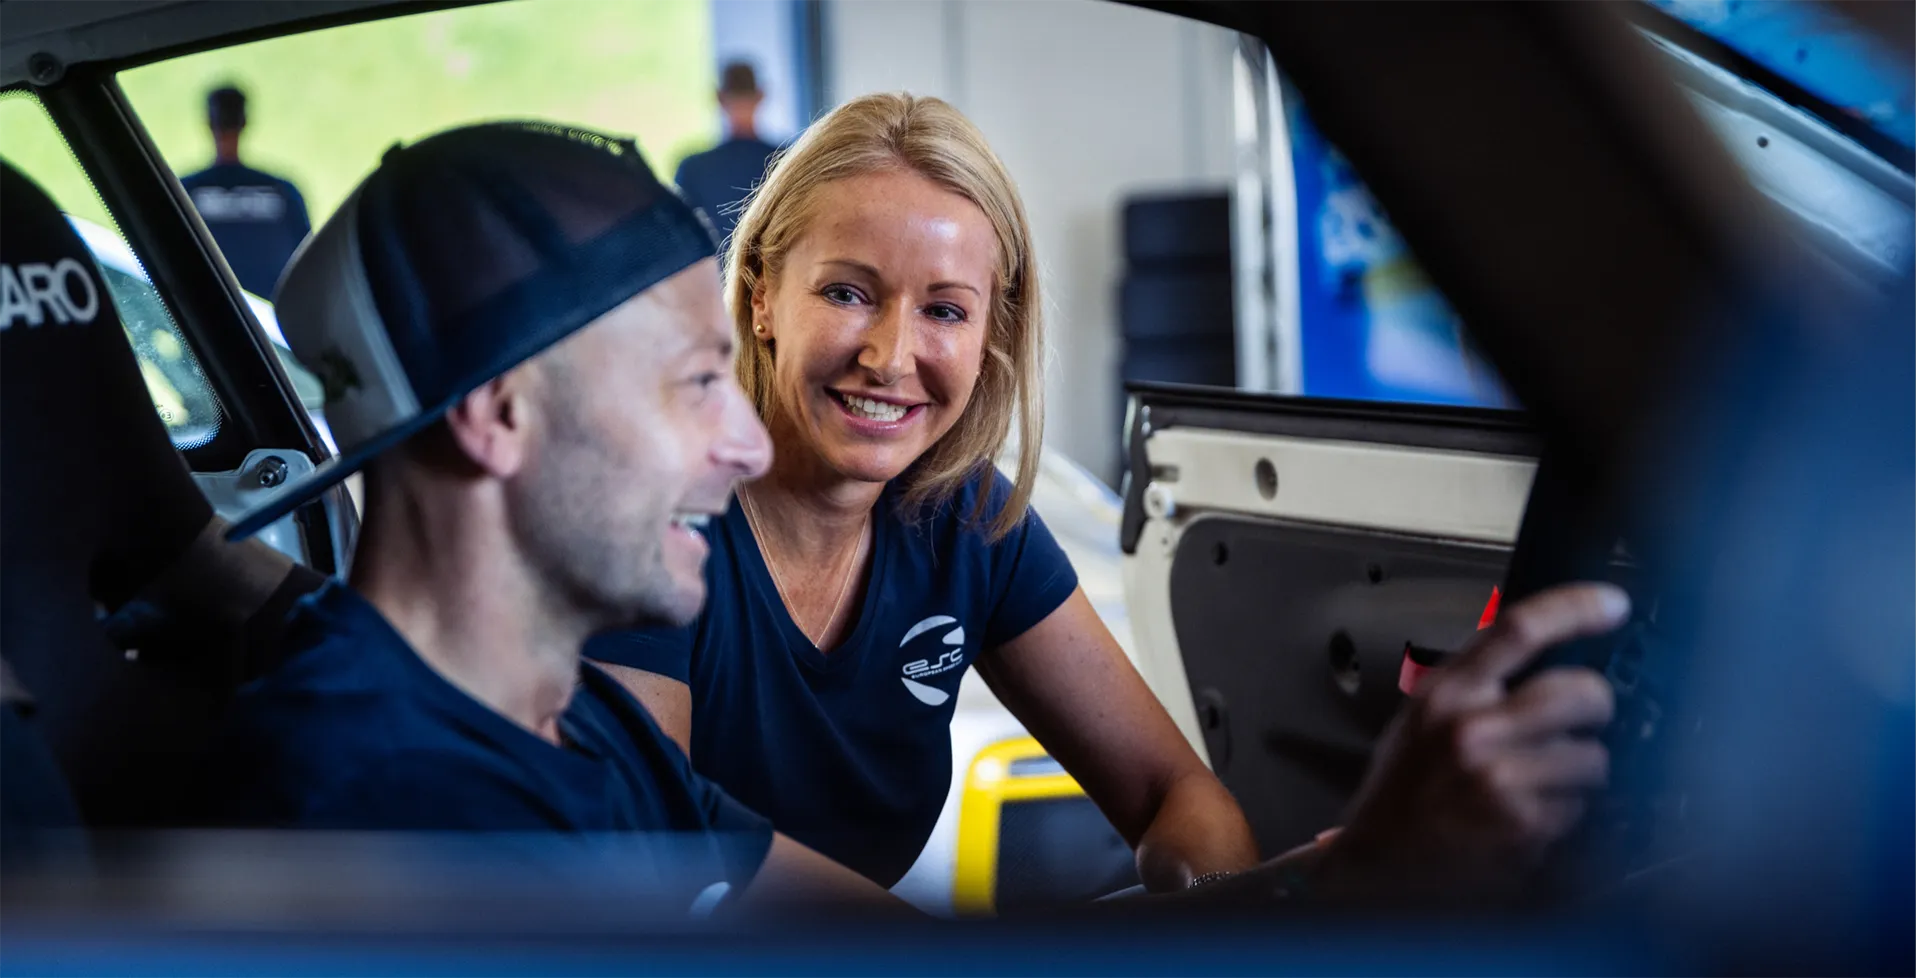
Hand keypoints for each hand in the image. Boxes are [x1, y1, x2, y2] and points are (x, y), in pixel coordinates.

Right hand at [1319, 582, 1628, 903]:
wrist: (1378, 862)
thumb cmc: (1401, 789)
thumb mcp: (1421, 716)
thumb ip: (1474, 683)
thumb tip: (1546, 654)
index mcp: (1445, 693)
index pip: (1519, 628)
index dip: (1576, 608)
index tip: (1613, 604)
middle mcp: (1471, 730)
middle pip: (1580, 691)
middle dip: (1595, 707)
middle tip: (1584, 719)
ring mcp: (1499, 780)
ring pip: (1594, 756)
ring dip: (1582, 769)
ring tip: (1545, 780)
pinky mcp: (1522, 827)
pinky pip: (1581, 807)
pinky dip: (1567, 812)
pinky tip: (1532, 815)